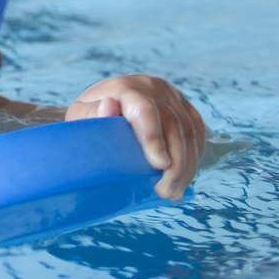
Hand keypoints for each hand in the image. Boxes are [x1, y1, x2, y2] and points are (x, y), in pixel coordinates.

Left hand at [65, 74, 204, 200]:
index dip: (154, 138)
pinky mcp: (182, 103)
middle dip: (174, 163)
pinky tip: (185, 175)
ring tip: (175, 192)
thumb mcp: (81, 116)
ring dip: (186, 165)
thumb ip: (92, 115)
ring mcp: (170, 93)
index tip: (159, 165)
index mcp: (125, 88)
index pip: (145, 110)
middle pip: (172, 124)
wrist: (105, 99)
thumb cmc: (91, 117)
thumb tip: (109, 107)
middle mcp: (151, 86)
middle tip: (165, 192)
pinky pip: (196, 129)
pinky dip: (194, 154)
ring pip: (188, 130)